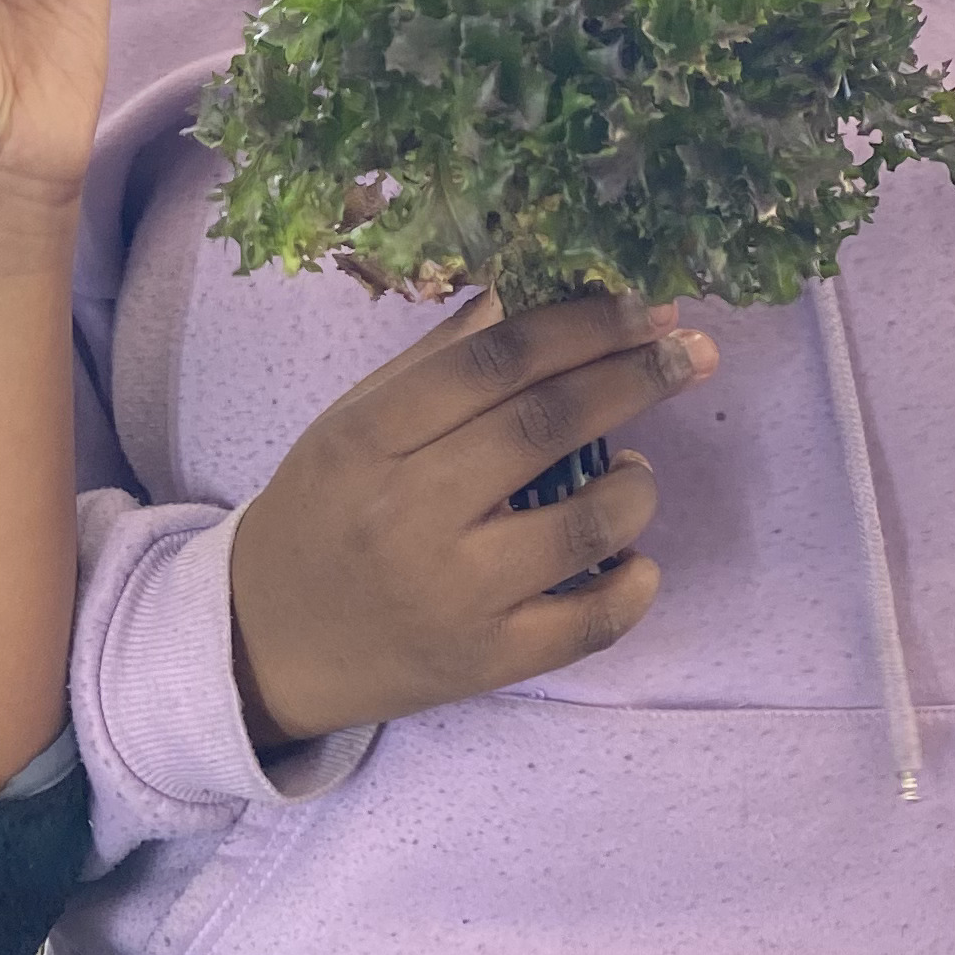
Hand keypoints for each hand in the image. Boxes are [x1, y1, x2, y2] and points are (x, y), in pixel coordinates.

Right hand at [229, 293, 718, 746]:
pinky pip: (590, 624)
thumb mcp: (350, 424)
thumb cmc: (320, 515)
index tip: (639, 307)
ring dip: (636, 486)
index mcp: (369, 441)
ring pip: (583, 525)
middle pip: (545, 426)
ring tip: (634, 472)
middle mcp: (409, 514)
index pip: (492, 363)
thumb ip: (438, 363)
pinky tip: (635, 561)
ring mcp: (452, 595)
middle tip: (687, 355)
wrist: (266, 643)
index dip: (579, 325)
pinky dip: (634, 586)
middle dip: (634, 379)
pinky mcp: (486, 661)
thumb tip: (527, 293)